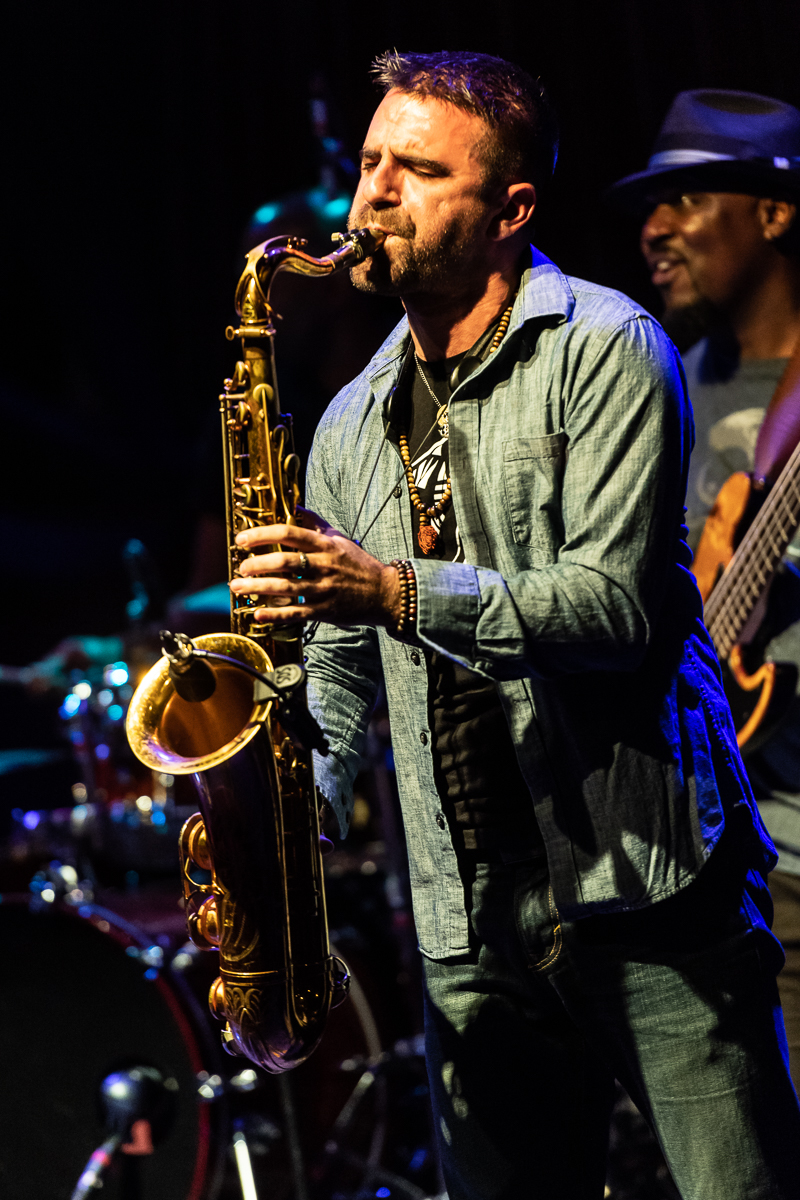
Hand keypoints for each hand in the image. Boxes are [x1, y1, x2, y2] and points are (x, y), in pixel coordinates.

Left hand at [230, 507, 401, 627]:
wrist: (384, 593)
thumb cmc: (359, 564)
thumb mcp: (340, 539)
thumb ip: (316, 523)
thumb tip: (297, 506)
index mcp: (326, 545)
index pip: (290, 533)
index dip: (263, 534)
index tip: (243, 539)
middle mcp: (324, 565)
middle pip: (285, 561)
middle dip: (258, 563)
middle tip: (240, 566)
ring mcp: (324, 589)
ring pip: (286, 588)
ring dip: (259, 587)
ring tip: (238, 587)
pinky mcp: (325, 611)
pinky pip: (297, 613)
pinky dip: (276, 615)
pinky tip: (257, 614)